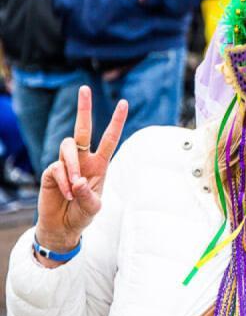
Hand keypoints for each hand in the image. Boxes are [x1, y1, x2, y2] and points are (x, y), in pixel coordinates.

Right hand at [35, 86, 127, 267]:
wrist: (63, 227)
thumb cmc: (82, 214)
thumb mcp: (93, 207)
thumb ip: (88, 195)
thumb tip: (78, 180)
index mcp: (100, 164)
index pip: (109, 138)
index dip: (116, 121)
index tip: (123, 102)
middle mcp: (83, 160)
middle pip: (82, 129)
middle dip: (84, 108)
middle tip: (85, 88)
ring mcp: (66, 164)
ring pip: (68, 147)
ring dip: (73, 166)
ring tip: (75, 185)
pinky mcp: (50, 172)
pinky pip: (57, 168)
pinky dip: (64, 182)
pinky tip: (67, 194)